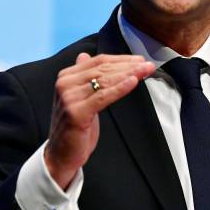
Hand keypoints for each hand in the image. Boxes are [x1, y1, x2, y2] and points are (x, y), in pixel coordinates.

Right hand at [44, 53, 154, 189]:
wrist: (61, 155)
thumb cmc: (74, 127)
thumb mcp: (80, 97)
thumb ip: (83, 76)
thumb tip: (84, 55)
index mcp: (66, 77)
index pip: (98, 61)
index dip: (121, 59)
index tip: (140, 60)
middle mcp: (65, 84)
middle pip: (103, 69)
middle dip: (129, 66)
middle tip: (148, 65)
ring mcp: (69, 98)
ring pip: (105, 81)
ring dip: (129, 74)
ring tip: (145, 71)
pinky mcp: (76, 112)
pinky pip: (103, 97)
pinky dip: (120, 88)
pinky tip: (133, 82)